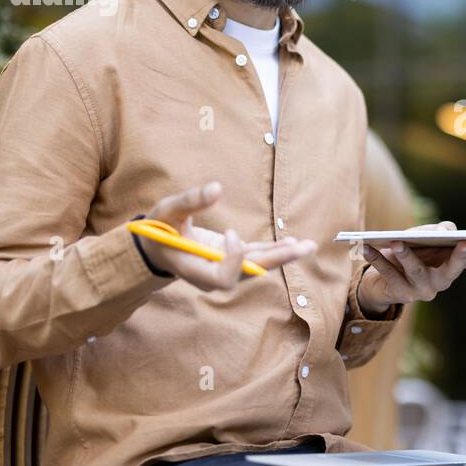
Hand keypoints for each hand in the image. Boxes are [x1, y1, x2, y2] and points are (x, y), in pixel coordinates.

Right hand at [138, 181, 315, 290]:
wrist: (157, 247)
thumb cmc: (158, 230)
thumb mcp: (167, 212)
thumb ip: (189, 202)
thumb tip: (216, 187)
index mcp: (194, 270)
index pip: (222, 278)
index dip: (233, 259)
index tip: (230, 233)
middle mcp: (213, 274)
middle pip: (248, 272)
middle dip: (275, 259)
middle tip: (302, 248)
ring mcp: (224, 268)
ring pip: (257, 265)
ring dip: (282, 255)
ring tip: (308, 246)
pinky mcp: (231, 259)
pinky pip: (256, 257)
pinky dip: (274, 249)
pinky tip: (294, 243)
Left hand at [357, 221, 465, 314]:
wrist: (383, 278)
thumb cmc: (412, 251)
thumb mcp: (426, 237)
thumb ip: (438, 231)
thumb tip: (447, 231)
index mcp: (452, 266)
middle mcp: (442, 281)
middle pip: (453, 270)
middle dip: (458, 257)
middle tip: (464, 242)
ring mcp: (422, 290)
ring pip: (416, 271)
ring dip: (406, 255)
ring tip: (397, 241)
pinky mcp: (400, 293)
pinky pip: (388, 274)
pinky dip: (377, 259)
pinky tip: (367, 246)